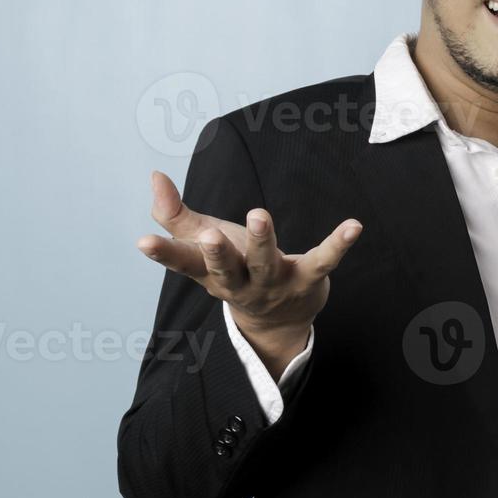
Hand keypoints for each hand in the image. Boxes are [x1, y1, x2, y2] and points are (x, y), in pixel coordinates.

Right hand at [135, 171, 361, 362]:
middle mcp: (239, 282)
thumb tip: (154, 176)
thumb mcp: (202, 243)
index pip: (183, 263)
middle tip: (210, 235)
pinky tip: (353, 226)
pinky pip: (323, 261)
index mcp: (210, 273)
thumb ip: (175, 214)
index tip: (143, 242)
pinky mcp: (307, 279)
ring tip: (259, 216)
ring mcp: (274, 284)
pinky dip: (338, 244)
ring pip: (266, 264)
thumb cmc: (234, 269)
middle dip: (218, 253)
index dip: (163, 254)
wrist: (277, 321)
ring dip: (263, 241)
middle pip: (225, 269)